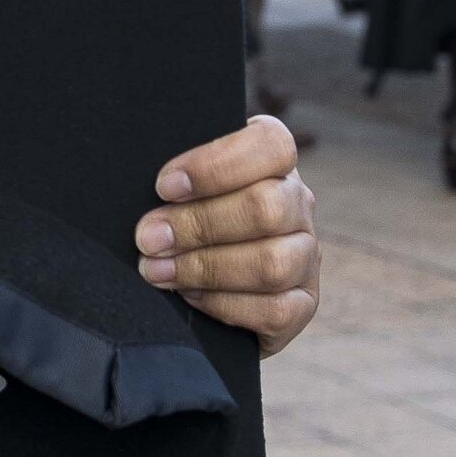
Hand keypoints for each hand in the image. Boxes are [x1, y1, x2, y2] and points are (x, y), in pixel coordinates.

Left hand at [137, 116, 319, 354]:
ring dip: (205, 268)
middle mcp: (299, 203)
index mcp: (275, 160)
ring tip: (157, 270)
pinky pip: (274, 310)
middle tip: (148, 237)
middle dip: (197, 225)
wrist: (205, 276)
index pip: (270, 146)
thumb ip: (176, 178)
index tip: (164, 186)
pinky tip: (189, 295)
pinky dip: (224, 304)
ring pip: (272, 263)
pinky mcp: (302, 304)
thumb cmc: (183, 212)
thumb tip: (150, 190)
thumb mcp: (182, 184)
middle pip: (266, 208)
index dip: (216, 166)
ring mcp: (306, 255)